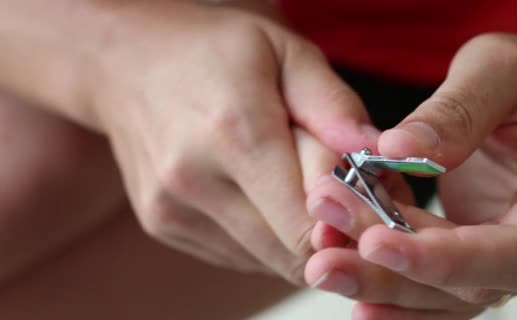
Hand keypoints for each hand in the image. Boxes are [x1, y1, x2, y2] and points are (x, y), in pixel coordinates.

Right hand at [89, 2, 376, 282]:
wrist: (126, 64)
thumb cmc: (213, 50)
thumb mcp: (285, 51)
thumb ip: (333, 106)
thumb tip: (377, 156)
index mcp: (235, 133)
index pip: (309, 224)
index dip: (352, 226)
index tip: (371, 204)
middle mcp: (196, 182)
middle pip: (291, 253)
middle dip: (332, 236)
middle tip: (346, 197)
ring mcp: (174, 211)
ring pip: (267, 260)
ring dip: (299, 238)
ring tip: (300, 188)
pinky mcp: (164, 226)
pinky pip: (238, 254)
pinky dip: (266, 237)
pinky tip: (263, 195)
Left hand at [305, 33, 516, 318]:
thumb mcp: (504, 69)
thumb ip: (459, 108)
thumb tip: (397, 148)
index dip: (446, 258)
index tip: (375, 243)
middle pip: (470, 283)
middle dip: (392, 273)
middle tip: (325, 260)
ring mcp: (515, 259)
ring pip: (445, 294)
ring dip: (380, 282)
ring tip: (323, 264)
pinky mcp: (480, 258)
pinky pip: (436, 285)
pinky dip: (391, 283)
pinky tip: (349, 278)